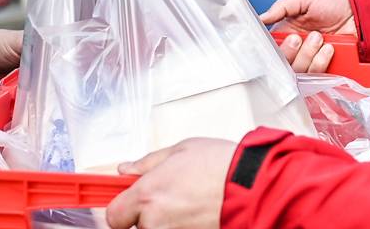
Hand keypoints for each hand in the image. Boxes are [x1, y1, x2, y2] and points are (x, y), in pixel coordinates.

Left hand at [106, 138, 232, 228]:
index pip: (114, 217)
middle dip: (149, 214)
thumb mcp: (181, 149)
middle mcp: (156, 221)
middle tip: (169, 197)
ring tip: (189, 202)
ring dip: (168, 220)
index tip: (128, 203)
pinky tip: (198, 211)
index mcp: (147, 196)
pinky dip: (184, 225)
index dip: (122, 209)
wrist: (255, 186)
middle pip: (138, 227)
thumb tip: (127, 169)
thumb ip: (148, 163)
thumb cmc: (222, 165)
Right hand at [260, 0, 353, 74]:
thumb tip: (261, 18)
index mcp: (287, 32)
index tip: (281, 40)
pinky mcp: (325, 67)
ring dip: (308, 55)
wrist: (359, 11)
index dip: (274, 48)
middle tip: (299, 37)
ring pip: (299, 71)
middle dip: (291, 51)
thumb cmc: (333, 2)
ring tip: (319, 37)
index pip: (272, 48)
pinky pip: (317, 75)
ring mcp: (311, 60)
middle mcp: (298, 49)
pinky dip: (321, 61)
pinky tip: (329, 48)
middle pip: (283, 63)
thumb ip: (282, 7)